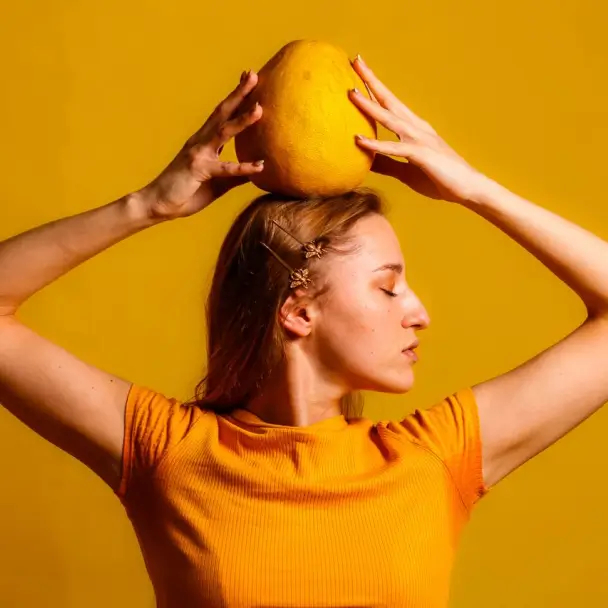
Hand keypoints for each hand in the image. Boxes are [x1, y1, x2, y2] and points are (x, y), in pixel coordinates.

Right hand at [141, 71, 263, 220]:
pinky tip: (259, 166)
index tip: (249, 78)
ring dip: (242, 119)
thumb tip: (255, 171)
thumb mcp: (216, 183)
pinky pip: (225, 169)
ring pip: (223, 132)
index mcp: (204, 143)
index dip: (237, 97)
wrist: (156, 205)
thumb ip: (234, 176)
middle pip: (223, 113)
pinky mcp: (198, 170)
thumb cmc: (185, 193)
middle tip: (253, 74)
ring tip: (259, 108)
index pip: (223, 115)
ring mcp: (198, 154)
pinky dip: (243, 167)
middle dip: (239, 93)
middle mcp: (200, 142)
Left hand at [349, 56, 491, 203]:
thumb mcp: (407, 172)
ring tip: (351, 92)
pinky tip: (358, 140)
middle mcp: (416, 128)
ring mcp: (420, 139)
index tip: (358, 72)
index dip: (374, 88)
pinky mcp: (421, 155)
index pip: (390, 104)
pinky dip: (376, 144)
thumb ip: (387, 164)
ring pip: (390, 118)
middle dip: (372, 81)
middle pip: (389, 100)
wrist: (469, 190)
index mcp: (414, 130)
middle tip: (355, 61)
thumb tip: (366, 161)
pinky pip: (394, 148)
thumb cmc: (440, 180)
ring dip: (370, 104)